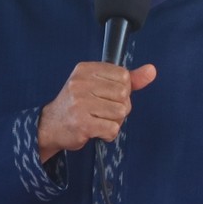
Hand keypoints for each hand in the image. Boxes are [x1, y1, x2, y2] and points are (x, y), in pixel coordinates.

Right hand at [37, 61, 156, 162]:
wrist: (50, 126)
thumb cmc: (78, 104)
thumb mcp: (99, 85)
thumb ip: (128, 79)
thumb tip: (152, 70)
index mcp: (86, 69)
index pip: (123, 76)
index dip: (122, 90)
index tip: (107, 96)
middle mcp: (81, 83)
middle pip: (124, 95)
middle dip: (119, 107)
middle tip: (102, 111)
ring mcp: (80, 103)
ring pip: (121, 112)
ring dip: (114, 121)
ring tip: (98, 120)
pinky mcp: (82, 123)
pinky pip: (112, 128)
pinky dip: (108, 133)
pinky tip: (96, 130)